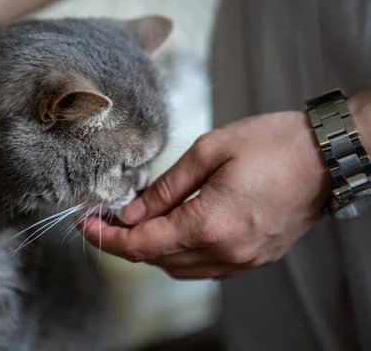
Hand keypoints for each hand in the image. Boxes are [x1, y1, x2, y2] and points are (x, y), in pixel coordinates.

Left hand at [82, 111, 332, 279]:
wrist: (327, 155)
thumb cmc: (272, 144)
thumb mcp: (209, 151)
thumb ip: (166, 188)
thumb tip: (132, 213)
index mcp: (209, 224)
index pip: (142, 245)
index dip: (107, 239)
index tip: (84, 225)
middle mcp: (225, 252)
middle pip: (157, 259)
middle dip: (124, 242)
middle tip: (103, 218)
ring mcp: (242, 260)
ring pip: (179, 268)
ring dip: (151, 249)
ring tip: (136, 221)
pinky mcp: (254, 259)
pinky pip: (204, 267)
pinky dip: (180, 253)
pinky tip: (173, 229)